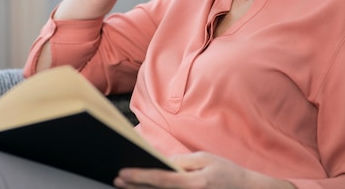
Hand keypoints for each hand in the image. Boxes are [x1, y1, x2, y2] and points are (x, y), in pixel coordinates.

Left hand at [114, 152, 295, 188]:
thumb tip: (162, 162)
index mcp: (194, 183)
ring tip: (126, 186)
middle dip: (135, 186)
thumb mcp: (205, 159)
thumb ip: (182, 162)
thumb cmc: (226, 172)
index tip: (123, 173)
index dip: (140, 176)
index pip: (160, 179)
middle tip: (117, 180)